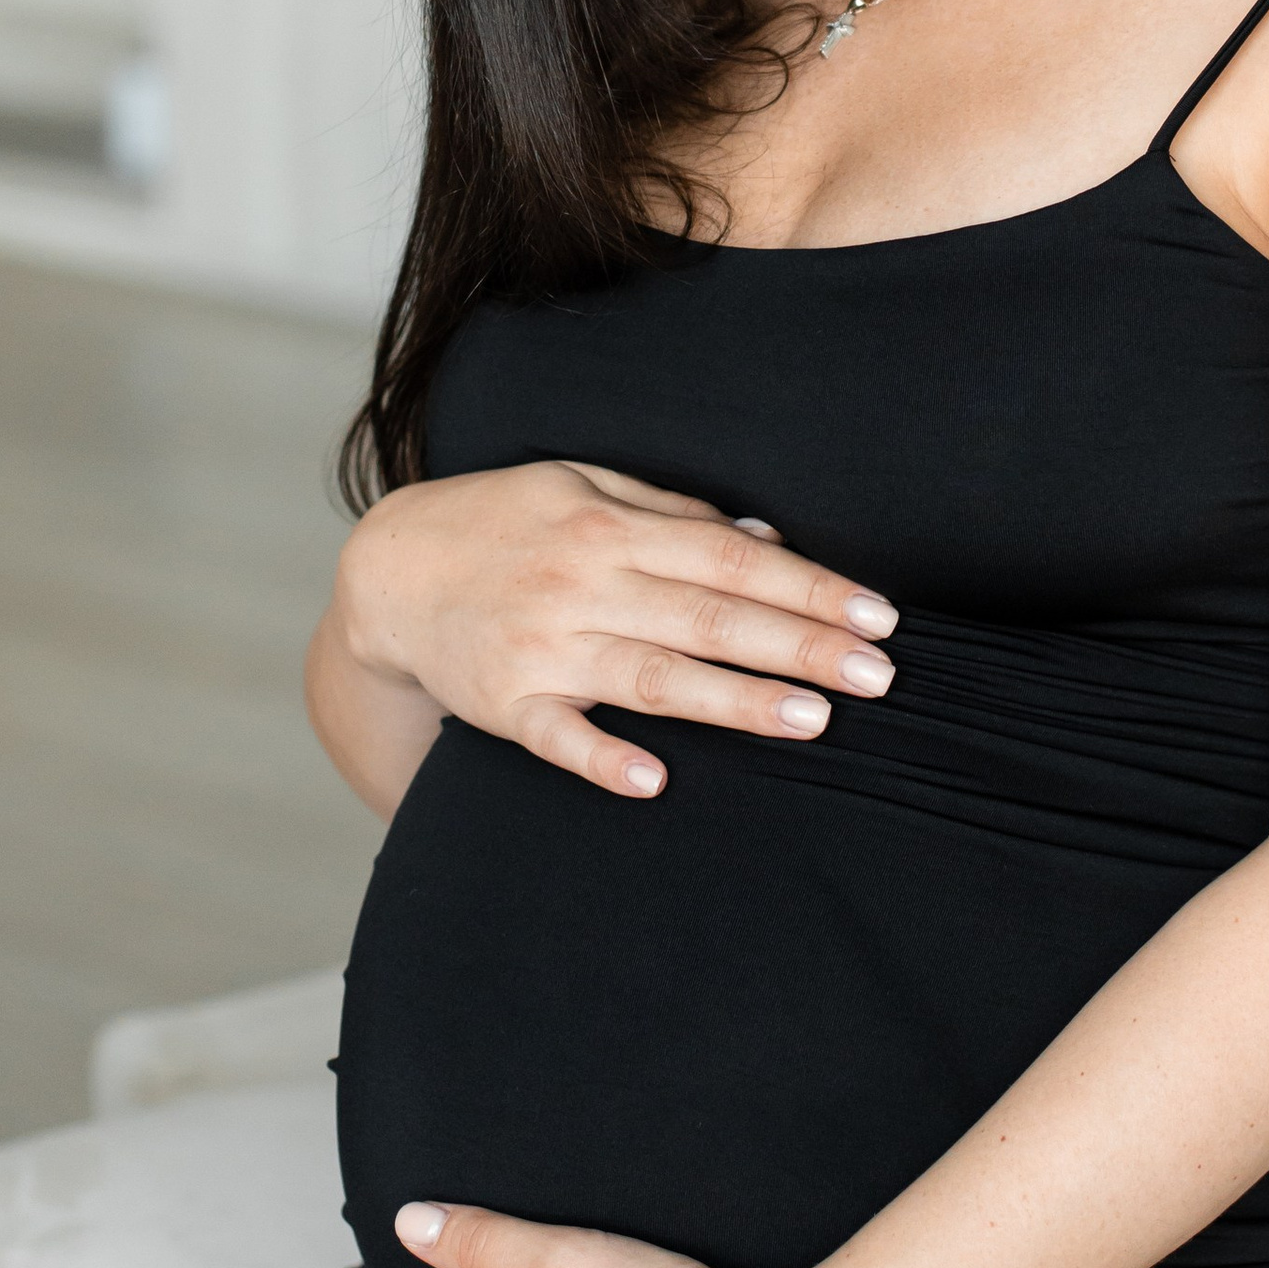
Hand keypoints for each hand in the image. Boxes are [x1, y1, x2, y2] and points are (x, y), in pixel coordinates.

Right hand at [322, 460, 898, 797]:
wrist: (389, 571)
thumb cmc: (506, 523)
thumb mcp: (584, 487)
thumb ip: (674, 513)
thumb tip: (767, 541)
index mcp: (611, 527)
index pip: (731, 558)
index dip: (808, 586)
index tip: (877, 616)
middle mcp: (582, 585)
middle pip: (709, 618)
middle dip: (799, 647)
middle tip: (879, 678)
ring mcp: (542, 647)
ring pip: (652, 678)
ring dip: (734, 700)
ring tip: (811, 721)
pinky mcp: (504, 703)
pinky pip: (557, 737)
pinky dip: (601, 757)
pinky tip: (652, 780)